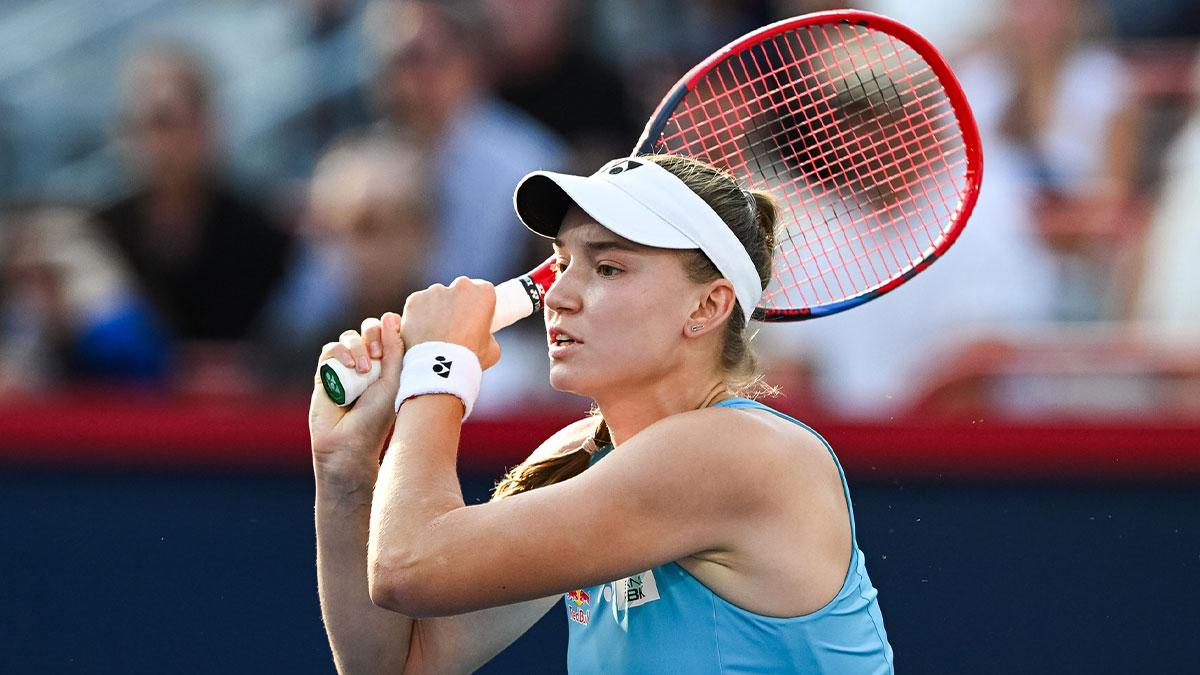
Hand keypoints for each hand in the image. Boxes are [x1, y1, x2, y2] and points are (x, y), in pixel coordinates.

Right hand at [309, 312, 404, 474]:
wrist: (349, 442)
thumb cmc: (377, 416)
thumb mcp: (393, 380)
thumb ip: (394, 349)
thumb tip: (391, 316)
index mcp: (388, 364)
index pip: (388, 332)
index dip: (389, 332)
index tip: (390, 350)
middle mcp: (368, 362)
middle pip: (368, 329)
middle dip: (372, 335)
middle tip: (376, 356)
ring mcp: (346, 367)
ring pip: (349, 337)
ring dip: (356, 348)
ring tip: (362, 371)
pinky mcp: (326, 373)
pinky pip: (330, 349)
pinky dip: (339, 353)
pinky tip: (347, 369)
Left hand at [401, 277, 500, 368]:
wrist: (439, 368)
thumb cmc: (469, 359)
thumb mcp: (493, 349)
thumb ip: (488, 335)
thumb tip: (482, 335)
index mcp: (483, 293)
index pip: (483, 291)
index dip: (479, 305)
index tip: (475, 318)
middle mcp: (459, 286)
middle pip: (459, 290)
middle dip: (458, 303)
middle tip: (454, 326)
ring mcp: (435, 292)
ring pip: (437, 297)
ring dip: (438, 310)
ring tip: (436, 334)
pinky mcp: (415, 300)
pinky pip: (419, 305)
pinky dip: (419, 316)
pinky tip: (423, 333)